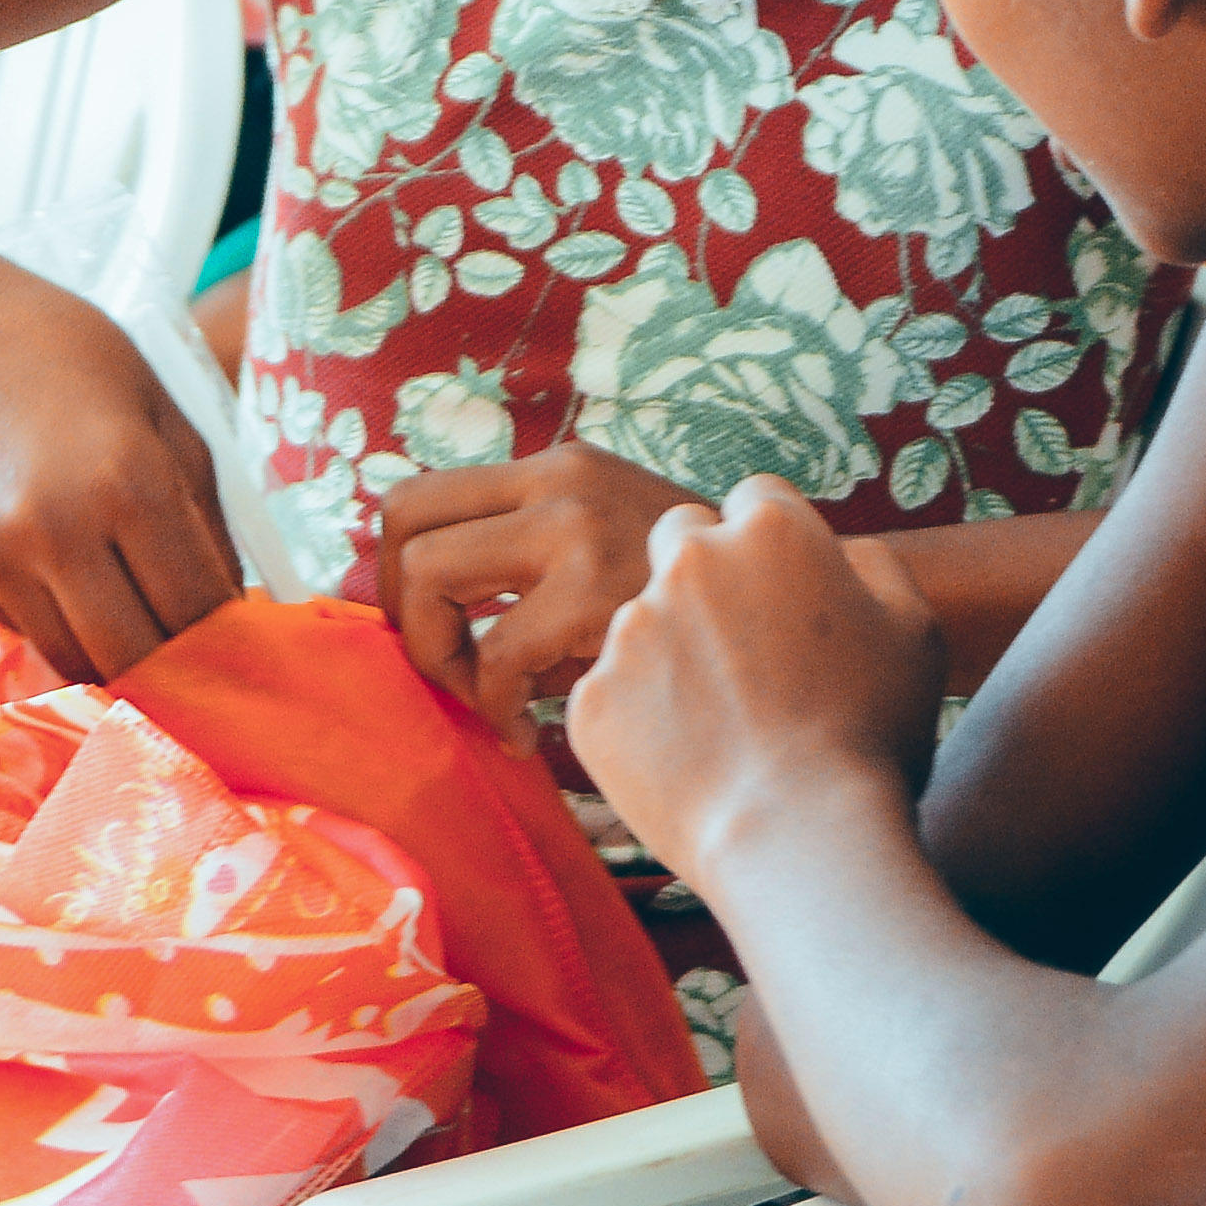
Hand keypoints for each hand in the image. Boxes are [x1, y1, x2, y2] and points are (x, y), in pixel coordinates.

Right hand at [0, 259, 241, 681]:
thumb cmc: (69, 358)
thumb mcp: (164, 416)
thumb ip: (206, 519)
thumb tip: (236, 614)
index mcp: (127, 480)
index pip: (196, 611)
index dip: (227, 638)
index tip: (238, 639)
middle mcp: (55, 529)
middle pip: (136, 658)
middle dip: (173, 664)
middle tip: (191, 648)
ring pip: (75, 661)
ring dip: (113, 652)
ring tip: (132, 612)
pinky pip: (24, 630)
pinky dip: (56, 620)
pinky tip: (59, 567)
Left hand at [381, 443, 710, 725]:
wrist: (814, 620)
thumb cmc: (706, 616)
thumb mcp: (619, 548)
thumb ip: (537, 562)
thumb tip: (420, 611)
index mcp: (560, 469)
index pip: (417, 494)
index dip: (392, 573)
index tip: (427, 632)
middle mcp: (561, 480)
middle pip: (401, 521)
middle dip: (399, 611)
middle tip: (443, 670)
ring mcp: (578, 528)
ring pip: (427, 577)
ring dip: (438, 657)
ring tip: (490, 703)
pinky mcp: (597, 591)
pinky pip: (495, 654)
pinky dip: (495, 708)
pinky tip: (531, 737)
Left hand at [566, 476, 939, 858]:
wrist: (800, 838)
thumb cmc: (872, 738)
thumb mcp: (916, 633)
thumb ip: (875, 568)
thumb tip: (842, 553)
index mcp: (771, 532)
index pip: (756, 501)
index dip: (773, 547)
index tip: (784, 594)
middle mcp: (688, 563)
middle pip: (680, 539)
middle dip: (702, 576)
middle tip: (740, 650)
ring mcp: (630, 629)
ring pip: (643, 620)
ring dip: (671, 654)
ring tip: (721, 727)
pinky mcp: (593, 697)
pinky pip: (614, 694)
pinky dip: (641, 721)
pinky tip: (687, 763)